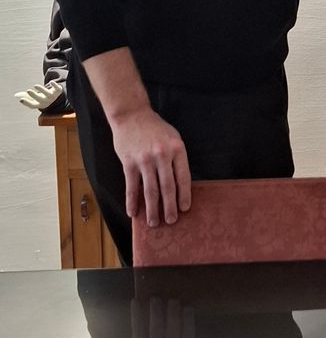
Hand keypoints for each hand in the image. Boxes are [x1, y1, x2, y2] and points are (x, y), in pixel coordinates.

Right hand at [14, 81, 63, 109]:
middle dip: (34, 95)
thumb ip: (25, 96)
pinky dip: (55, 85)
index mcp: (40, 104)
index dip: (27, 103)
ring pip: (48, 94)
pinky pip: (57, 89)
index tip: (21, 100)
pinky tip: (51, 82)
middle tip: (28, 90)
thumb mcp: (34, 97)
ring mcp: (52, 96)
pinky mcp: (58, 91)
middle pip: (40, 99)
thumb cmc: (41, 96)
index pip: (33, 105)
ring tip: (35, 86)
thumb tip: (16, 95)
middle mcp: (46, 101)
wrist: (55, 95)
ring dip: (42, 90)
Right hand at [110, 107, 191, 226]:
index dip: (184, 195)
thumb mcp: (173, 138)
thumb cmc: (156, 128)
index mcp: (177, 149)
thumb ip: (176, 159)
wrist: (132, 115)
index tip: (185, 209)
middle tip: (171, 221)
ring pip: (150, 190)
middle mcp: (162, 155)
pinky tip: (133, 213)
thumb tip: (179, 184)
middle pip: (167, 187)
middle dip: (170, 207)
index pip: (183, 177)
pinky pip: (131, 187)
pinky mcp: (129, 163)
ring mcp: (145, 160)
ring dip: (152, 209)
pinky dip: (132, 201)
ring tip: (154, 223)